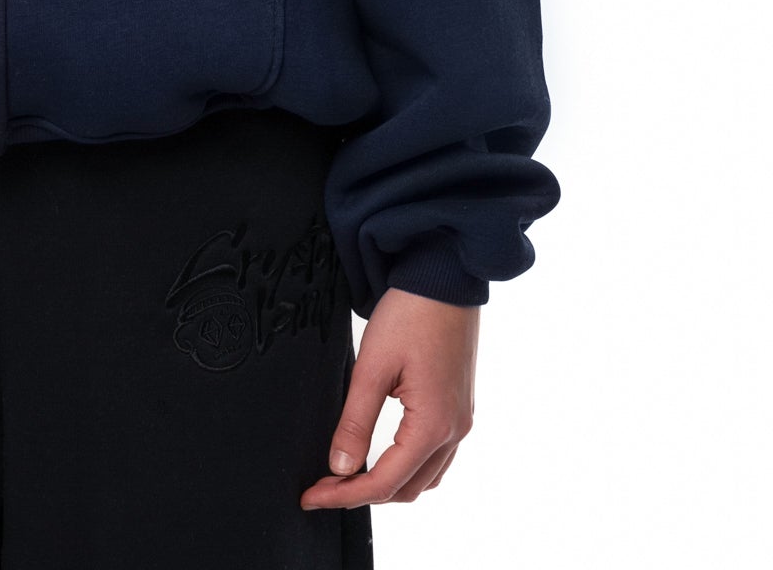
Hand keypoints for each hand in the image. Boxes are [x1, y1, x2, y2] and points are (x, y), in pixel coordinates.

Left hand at [300, 286, 477, 509]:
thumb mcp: (372, 365)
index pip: (384, 482)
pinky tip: (383, 454)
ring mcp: (461, 419)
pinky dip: (408, 466)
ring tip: (347, 474)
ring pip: (425, 477)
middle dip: (363, 494)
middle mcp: (454, 431)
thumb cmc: (412, 312)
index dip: (344, 495)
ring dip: (388, 483)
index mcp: (433, 425)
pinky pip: (437, 456)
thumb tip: (340, 466)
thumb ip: (356, 421)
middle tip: (323, 485)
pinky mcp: (459, 406)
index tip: (311, 497)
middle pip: (407, 488)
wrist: (446, 276)